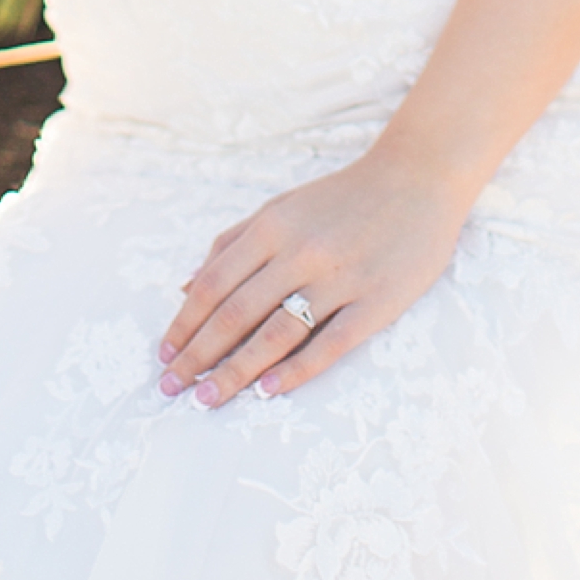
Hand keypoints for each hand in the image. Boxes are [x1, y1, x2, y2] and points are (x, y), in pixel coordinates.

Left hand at [157, 152, 461, 407]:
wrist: (416, 179)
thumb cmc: (340, 198)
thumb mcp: (282, 207)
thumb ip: (234, 242)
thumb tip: (187, 287)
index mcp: (272, 226)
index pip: (214, 283)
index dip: (185, 323)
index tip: (164, 355)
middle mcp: (300, 251)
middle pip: (237, 313)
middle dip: (199, 356)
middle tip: (172, 388)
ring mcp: (339, 278)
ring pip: (276, 334)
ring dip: (237, 372)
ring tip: (207, 400)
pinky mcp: (375, 301)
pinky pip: (329, 344)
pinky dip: (296, 371)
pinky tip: (269, 392)